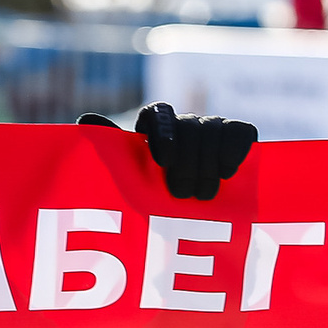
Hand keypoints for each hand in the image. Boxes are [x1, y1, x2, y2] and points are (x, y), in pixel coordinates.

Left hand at [78, 103, 256, 200]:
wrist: (194, 214)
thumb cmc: (154, 194)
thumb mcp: (130, 177)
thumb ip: (112, 149)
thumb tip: (84, 121)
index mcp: (155, 126)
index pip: (159, 112)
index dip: (164, 133)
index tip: (163, 161)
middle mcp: (185, 122)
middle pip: (189, 125)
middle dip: (187, 163)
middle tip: (182, 195)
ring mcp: (214, 127)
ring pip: (214, 129)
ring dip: (209, 165)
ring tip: (204, 196)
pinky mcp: (240, 136)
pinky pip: (242, 131)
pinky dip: (235, 150)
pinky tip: (228, 173)